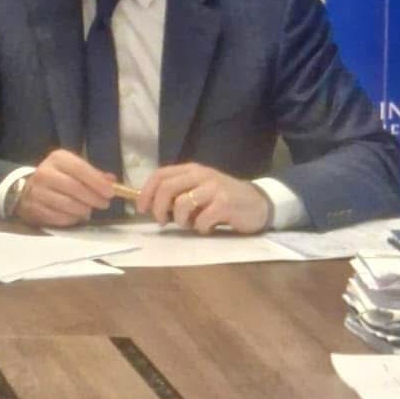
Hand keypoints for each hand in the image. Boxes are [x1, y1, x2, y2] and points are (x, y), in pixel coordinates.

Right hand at [13, 149, 118, 227]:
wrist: (28, 189)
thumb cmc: (58, 177)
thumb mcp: (74, 169)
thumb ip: (93, 174)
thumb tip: (111, 181)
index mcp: (57, 158)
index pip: (80, 168)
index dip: (97, 182)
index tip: (110, 192)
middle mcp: (45, 172)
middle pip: (74, 187)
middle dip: (93, 198)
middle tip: (104, 204)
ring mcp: (37, 191)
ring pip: (67, 204)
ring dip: (83, 210)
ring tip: (89, 210)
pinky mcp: (34, 209)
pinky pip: (58, 217)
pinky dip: (71, 219)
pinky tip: (76, 216)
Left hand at [137, 164, 270, 234]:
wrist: (258, 203)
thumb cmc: (222, 199)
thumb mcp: (199, 190)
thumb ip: (178, 193)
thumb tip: (151, 205)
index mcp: (191, 170)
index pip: (160, 175)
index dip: (146, 192)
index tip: (141, 209)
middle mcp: (201, 175)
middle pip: (166, 188)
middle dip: (158, 208)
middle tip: (161, 221)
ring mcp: (214, 188)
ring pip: (182, 203)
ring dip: (181, 220)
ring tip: (190, 224)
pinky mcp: (225, 203)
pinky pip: (201, 219)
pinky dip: (200, 228)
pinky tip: (207, 228)